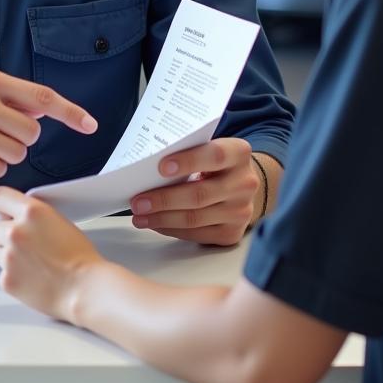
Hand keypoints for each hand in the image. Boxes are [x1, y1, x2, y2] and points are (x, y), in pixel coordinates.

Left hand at [0, 187, 103, 322]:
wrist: (84, 287)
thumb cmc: (80, 257)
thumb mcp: (59, 221)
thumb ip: (34, 216)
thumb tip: (18, 218)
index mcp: (32, 212)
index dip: (1, 206)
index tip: (4, 213)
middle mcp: (16, 232)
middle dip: (6, 236)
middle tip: (25, 245)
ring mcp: (9, 257)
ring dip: (9, 256)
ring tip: (33, 263)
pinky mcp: (6, 279)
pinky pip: (2, 273)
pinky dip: (14, 276)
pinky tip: (33, 278)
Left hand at [129, 137, 258, 246]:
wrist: (241, 184)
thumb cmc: (214, 163)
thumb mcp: (208, 148)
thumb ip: (188, 153)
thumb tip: (148, 168)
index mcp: (239, 153)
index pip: (215, 156)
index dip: (188, 161)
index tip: (161, 167)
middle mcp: (245, 183)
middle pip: (200, 194)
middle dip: (164, 199)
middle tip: (137, 201)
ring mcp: (240, 211)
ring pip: (195, 218)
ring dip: (162, 218)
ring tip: (139, 216)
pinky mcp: (232, 233)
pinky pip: (197, 234)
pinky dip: (171, 229)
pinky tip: (155, 223)